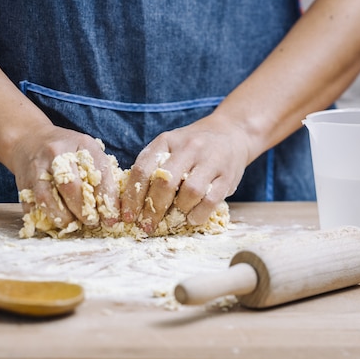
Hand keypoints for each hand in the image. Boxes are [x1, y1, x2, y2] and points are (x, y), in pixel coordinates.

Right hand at [9, 125, 119, 227]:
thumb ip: (100, 172)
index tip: (112, 217)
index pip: (98, 171)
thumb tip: (114, 207)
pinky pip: (31, 205)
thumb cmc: (66, 149)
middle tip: (92, 222)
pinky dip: (43, 218)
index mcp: (81, 144)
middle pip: (71, 186)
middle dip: (83, 210)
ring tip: (72, 224)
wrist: (29, 139)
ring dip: (62, 217)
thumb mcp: (87, 150)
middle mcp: (57, 152)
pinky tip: (54, 223)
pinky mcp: (22, 181)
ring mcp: (37, 167)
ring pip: (47, 198)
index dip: (106, 197)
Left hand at [120, 119, 250, 232]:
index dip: (132, 197)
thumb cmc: (192, 146)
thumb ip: (152, 167)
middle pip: (165, 182)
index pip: (143, 170)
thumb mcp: (169, 147)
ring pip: (190, 192)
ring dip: (178, 212)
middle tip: (148, 225)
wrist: (231, 132)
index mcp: (166, 141)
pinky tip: (191, 218)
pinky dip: (198, 214)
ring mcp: (210, 160)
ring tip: (172, 221)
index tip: (128, 216)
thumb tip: (132, 203)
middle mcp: (188, 148)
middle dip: (153, 209)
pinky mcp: (227, 175)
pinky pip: (211, 200)